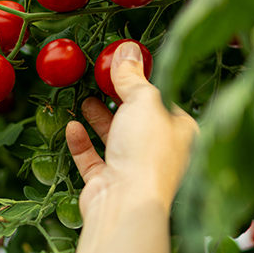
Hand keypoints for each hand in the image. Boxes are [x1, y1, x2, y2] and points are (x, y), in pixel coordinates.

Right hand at [65, 42, 198, 217]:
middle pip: (138, 120)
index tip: (124, 66)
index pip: (165, 102)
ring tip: (85, 99)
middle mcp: (161, 152)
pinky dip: (82, 142)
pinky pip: (93, 159)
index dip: (145, 83)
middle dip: (119, 100)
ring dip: (99, 119)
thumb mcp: (143, 101)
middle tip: (101, 80)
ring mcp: (133, 169)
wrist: (126, 203)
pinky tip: (72, 126)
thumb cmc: (146, 151)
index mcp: (182, 133)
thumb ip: (132, 76)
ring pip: (115, 139)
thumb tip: (127, 49)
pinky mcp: (108, 182)